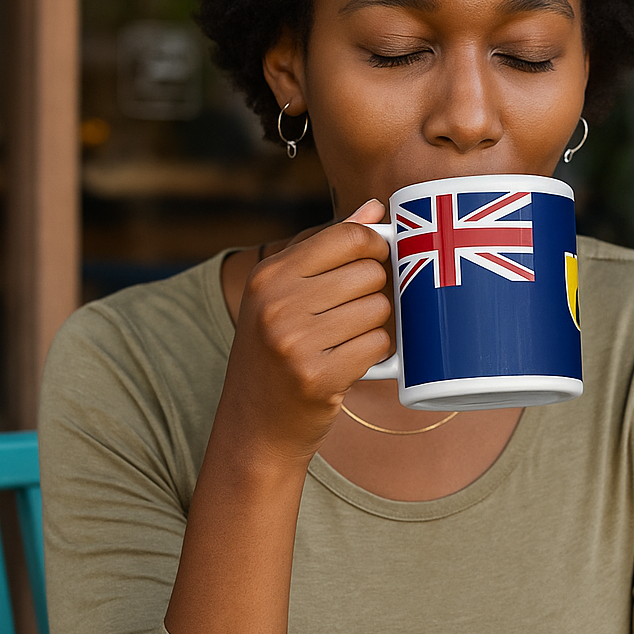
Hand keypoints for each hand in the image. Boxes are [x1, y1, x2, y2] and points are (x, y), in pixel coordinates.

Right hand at [216, 198, 391, 468]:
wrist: (254, 425)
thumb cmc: (277, 350)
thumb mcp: (285, 294)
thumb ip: (329, 247)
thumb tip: (373, 207)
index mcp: (269, 274)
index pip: (347, 236)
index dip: (375, 245)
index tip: (377, 259)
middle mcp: (276, 303)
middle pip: (370, 272)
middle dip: (374, 292)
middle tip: (352, 314)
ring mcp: (294, 341)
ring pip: (380, 309)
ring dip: (376, 325)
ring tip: (347, 339)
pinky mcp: (317, 376)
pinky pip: (380, 345)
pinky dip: (377, 354)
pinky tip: (352, 361)